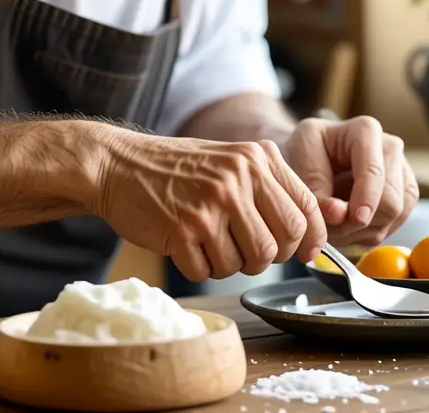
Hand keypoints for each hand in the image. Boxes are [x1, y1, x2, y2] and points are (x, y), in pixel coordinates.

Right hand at [92, 127, 326, 280]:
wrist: (116, 164)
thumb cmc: (177, 169)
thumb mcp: (231, 161)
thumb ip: (270, 188)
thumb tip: (310, 237)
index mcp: (255, 158)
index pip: (306, 208)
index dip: (312, 240)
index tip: (307, 254)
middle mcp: (237, 178)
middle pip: (280, 244)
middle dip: (267, 257)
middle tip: (245, 250)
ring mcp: (209, 205)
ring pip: (246, 263)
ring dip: (229, 264)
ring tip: (208, 242)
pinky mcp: (181, 230)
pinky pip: (208, 271)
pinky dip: (199, 267)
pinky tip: (185, 245)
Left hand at [282, 116, 417, 246]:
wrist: (308, 157)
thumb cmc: (303, 153)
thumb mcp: (298, 159)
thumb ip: (315, 187)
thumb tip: (340, 214)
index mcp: (365, 131)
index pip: (375, 171)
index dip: (367, 199)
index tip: (355, 218)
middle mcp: (390, 149)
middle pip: (391, 201)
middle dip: (359, 221)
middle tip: (329, 226)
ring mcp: (401, 173)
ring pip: (395, 217)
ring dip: (362, 230)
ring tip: (334, 224)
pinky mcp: (403, 196)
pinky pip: (393, 225)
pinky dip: (367, 233)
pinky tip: (346, 226)